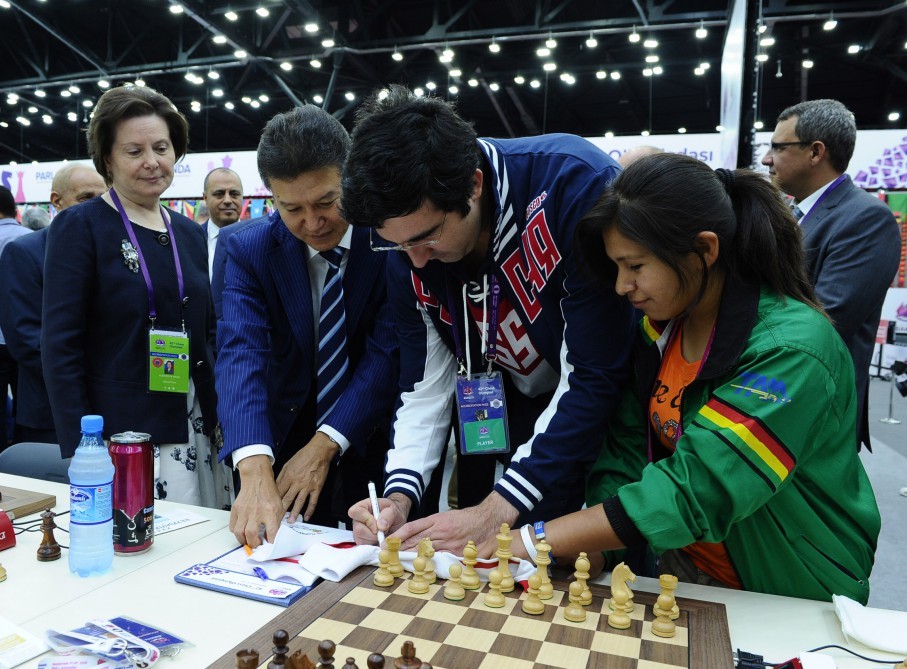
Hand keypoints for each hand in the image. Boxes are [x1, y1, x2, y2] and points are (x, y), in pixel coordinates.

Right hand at [230, 454, 282, 547]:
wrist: (257, 479)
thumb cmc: (269, 492)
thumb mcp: (279, 506)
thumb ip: (277, 521)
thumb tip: (272, 536)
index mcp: (270, 511)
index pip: (271, 531)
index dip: (270, 542)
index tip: (270, 547)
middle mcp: (256, 512)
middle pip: (251, 534)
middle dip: (254, 544)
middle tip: (256, 546)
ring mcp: (244, 511)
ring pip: (239, 532)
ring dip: (243, 540)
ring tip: (247, 541)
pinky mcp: (236, 509)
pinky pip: (232, 525)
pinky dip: (236, 532)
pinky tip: (241, 532)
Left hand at [275, 432, 339, 522]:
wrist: (319, 451)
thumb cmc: (303, 456)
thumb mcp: (287, 464)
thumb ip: (281, 477)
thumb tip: (275, 487)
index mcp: (288, 476)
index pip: (278, 492)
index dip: (273, 502)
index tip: (269, 510)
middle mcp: (296, 483)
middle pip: (287, 499)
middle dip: (281, 511)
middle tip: (276, 521)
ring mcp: (307, 486)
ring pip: (299, 502)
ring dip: (294, 513)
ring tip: (290, 522)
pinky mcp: (316, 487)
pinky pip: (313, 501)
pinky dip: (310, 510)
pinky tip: (307, 516)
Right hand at [348, 492, 410, 544]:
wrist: (396, 522)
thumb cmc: (392, 513)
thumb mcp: (394, 510)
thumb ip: (388, 515)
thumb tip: (380, 526)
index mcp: (362, 507)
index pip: (355, 512)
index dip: (366, 519)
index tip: (378, 525)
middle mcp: (357, 520)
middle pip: (358, 530)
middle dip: (373, 534)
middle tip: (383, 532)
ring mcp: (358, 532)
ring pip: (361, 540)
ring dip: (374, 540)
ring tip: (382, 535)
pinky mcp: (361, 541)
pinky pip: (365, 547)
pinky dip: (374, 545)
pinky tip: (380, 540)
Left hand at [391, 492, 517, 556]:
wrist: (486, 520)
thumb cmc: (465, 518)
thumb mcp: (445, 516)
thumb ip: (431, 526)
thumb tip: (414, 536)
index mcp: (436, 520)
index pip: (412, 528)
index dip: (398, 536)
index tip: (387, 542)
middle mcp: (440, 531)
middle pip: (415, 541)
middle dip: (400, 548)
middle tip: (386, 555)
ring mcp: (448, 542)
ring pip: (425, 551)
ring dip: (410, 557)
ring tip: (396, 562)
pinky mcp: (456, 552)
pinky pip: (439, 558)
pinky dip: (428, 563)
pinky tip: (419, 568)